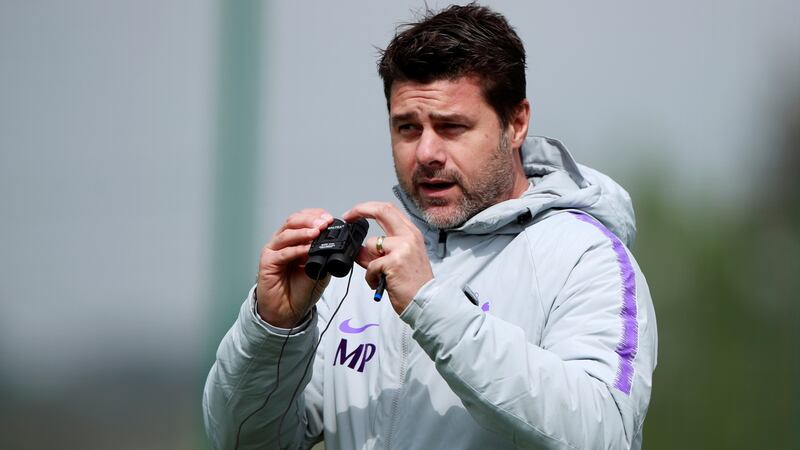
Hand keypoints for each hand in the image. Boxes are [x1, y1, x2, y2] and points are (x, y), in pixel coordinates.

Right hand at [257, 209, 333, 327]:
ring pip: (287, 234)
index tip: (330, 219)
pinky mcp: (267, 263)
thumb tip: (337, 243)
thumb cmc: (300, 290)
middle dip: (310, 220)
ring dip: (303, 231)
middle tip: (324, 223)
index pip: (303, 219)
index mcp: (295, 240)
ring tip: (317, 232)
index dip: (315, 216)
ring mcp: (274, 251)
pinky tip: (307, 250)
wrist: (287, 311)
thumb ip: (324, 255)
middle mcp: (283, 243)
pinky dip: (296, 249)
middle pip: (293, 221)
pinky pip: (282, 253)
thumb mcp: (320, 269)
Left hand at [343, 202, 432, 313]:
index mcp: (411, 233)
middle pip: (381, 210)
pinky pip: (370, 265)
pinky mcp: (394, 262)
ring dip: (368, 262)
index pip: (389, 209)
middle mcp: (408, 236)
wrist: (426, 302)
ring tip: (378, 276)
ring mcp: (402, 247)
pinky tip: (380, 283)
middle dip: (360, 210)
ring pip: (371, 244)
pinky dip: (370, 277)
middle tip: (348, 217)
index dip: (368, 207)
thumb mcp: (400, 260)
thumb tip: (358, 248)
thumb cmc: (414, 284)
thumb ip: (379, 251)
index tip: (354, 213)